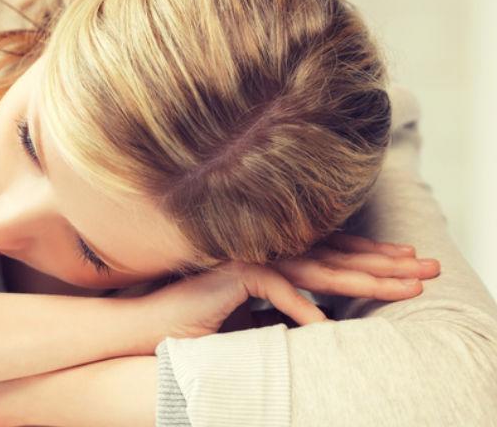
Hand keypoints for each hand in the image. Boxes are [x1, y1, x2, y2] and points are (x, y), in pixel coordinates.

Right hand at [129, 233, 440, 345]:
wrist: (152, 323)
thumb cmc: (197, 319)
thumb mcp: (251, 311)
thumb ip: (281, 302)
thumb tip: (313, 312)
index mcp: (272, 253)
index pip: (332, 251)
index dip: (372, 256)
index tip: (407, 261)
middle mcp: (267, 250)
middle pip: (337, 255)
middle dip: (385, 262)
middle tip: (427, 267)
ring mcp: (253, 257)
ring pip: (319, 269)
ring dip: (363, 280)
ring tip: (401, 289)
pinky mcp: (235, 273)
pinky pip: (279, 291)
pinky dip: (303, 311)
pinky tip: (327, 329)